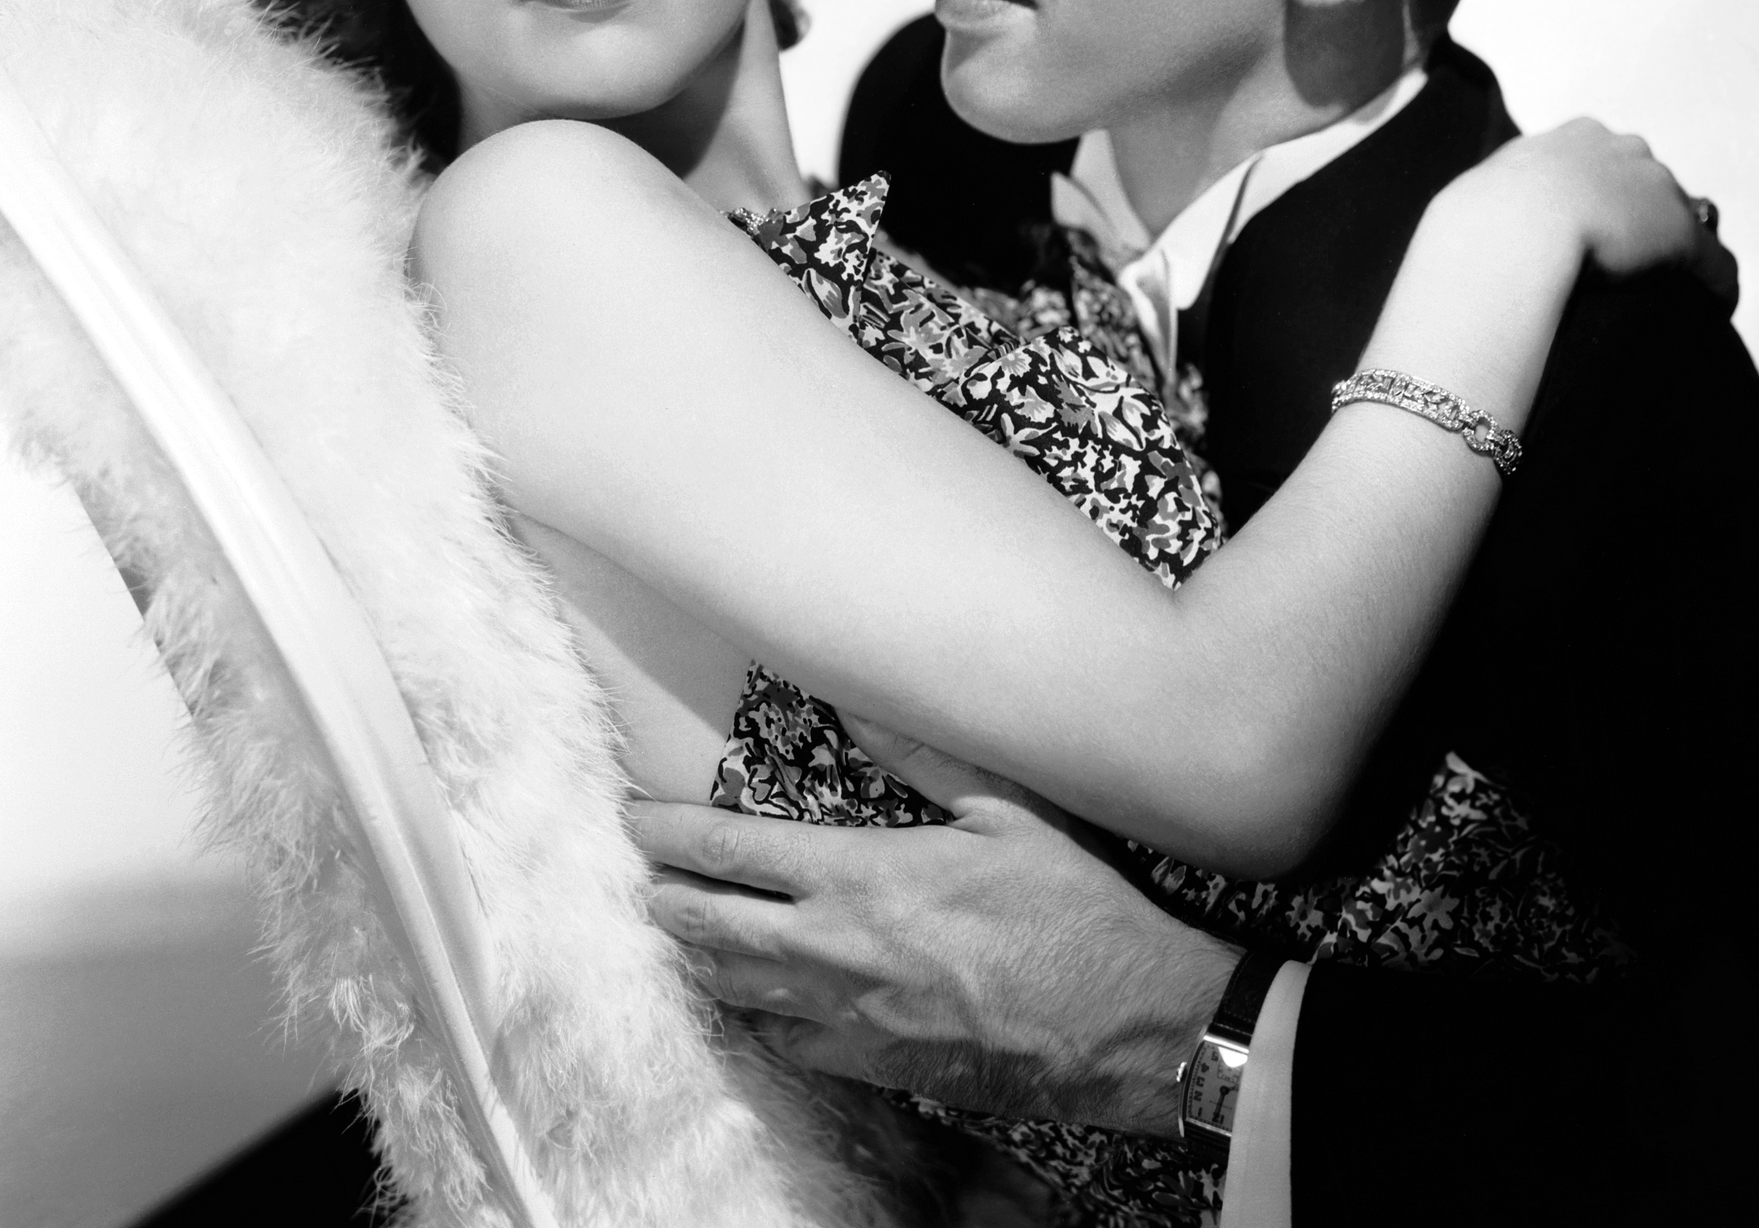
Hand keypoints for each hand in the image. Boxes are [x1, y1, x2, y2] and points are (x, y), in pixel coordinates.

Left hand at [632, 718, 1239, 1130]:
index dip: (669, 833)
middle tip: (636, 880)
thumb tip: (855, 694)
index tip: (632, 818)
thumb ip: (921, 753)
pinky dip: (759, 1018)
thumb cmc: (1072, 908)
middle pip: (714, 924)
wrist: (1127, 1022)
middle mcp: (838, 949)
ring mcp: (852, 1015)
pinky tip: (751, 1005)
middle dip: (666, 898)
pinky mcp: (878, 1064)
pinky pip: (790, 1044)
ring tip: (675, 932)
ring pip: (740, 988)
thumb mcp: (1006, 810)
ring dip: (701, 957)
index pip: (732, 850)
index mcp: (862, 875)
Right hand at [1443, 119, 1737, 311]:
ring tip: (1655, 287)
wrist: (1508, 232)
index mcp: (1576, 135)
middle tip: (1617, 255)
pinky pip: (1712, 266)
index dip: (1598, 191)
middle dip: (1638, 213)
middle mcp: (1623, 150)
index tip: (1585, 222)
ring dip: (1670, 250)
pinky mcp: (1683, 235)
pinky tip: (1705, 312)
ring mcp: (1657, 189)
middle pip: (1647, 179)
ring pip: (1680, 218)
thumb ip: (1499, 193)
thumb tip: (1469, 223)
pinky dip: (1712, 289)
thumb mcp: (1484, 188)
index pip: (1603, 156)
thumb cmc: (1480, 216)